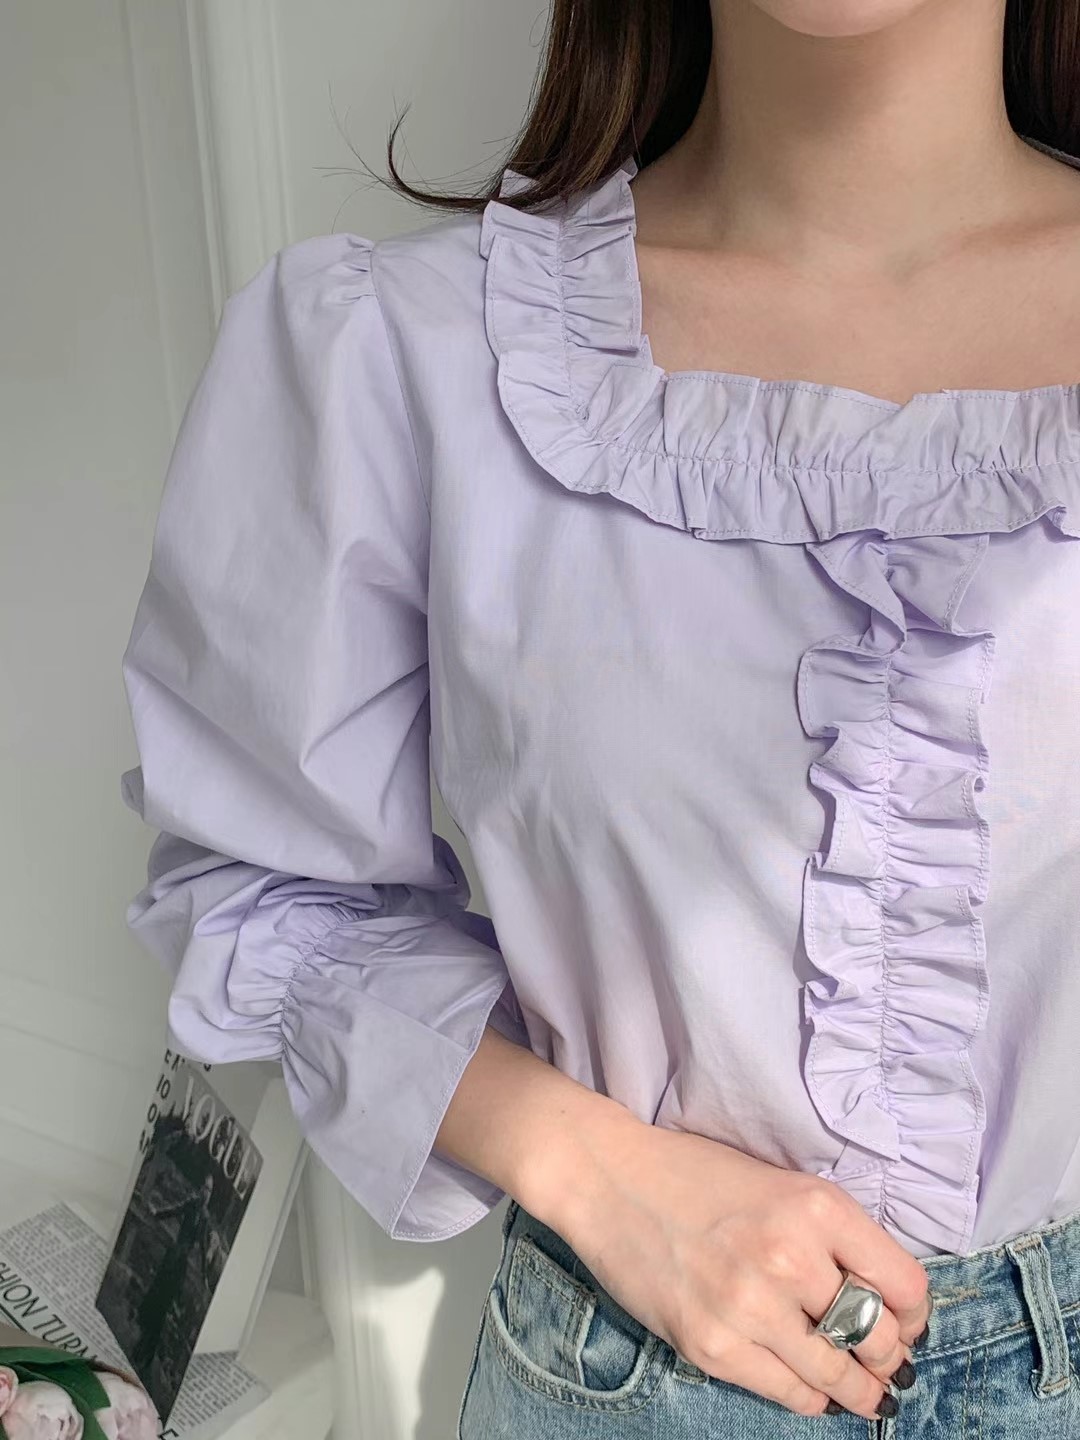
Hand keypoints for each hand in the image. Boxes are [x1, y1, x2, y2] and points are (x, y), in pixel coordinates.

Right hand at [548, 1116, 930, 1420]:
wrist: (611, 1178)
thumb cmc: (698, 1176)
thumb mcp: (781, 1185)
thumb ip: (832, 1236)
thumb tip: (885, 1303)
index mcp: (816, 1206)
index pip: (904, 1285)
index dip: (914, 1313)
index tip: (905, 1321)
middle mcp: (789, 1256)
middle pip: (879, 1337)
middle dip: (891, 1357)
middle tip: (888, 1363)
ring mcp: (748, 1306)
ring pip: (838, 1375)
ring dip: (860, 1391)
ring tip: (865, 1392)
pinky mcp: (711, 1345)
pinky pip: (790, 1394)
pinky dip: (810, 1397)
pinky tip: (810, 1386)